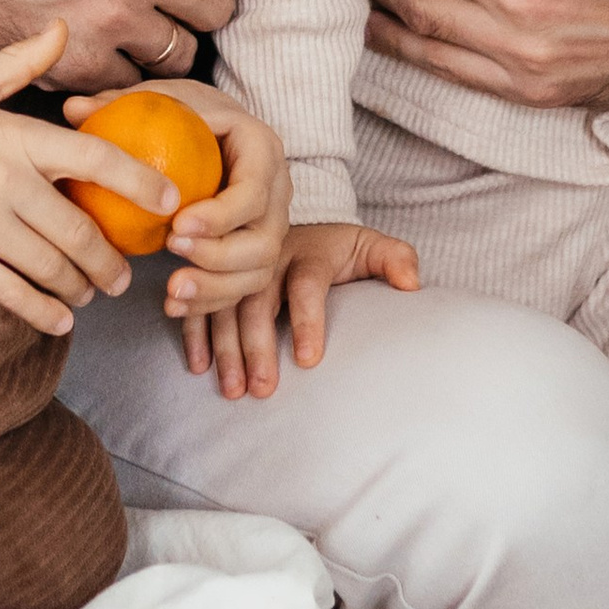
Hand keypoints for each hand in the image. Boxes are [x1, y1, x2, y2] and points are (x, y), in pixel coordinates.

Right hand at [0, 0, 261, 91]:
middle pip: (218, 9)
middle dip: (195, 6)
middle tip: (164, 0)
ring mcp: (108, 23)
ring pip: (179, 57)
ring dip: (160, 49)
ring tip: (127, 31)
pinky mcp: (72, 69)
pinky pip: (128, 87)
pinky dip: (115, 78)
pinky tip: (92, 54)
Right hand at [0, 19, 180, 338]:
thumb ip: (21, 63)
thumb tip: (63, 27)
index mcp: (12, 134)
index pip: (91, 157)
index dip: (138, 179)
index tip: (169, 199)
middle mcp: (1, 178)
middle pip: (79, 229)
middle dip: (111, 259)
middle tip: (125, 273)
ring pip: (51, 266)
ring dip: (81, 287)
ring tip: (93, 292)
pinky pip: (10, 292)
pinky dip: (42, 311)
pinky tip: (61, 319)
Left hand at [58, 77, 290, 351]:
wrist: (216, 130)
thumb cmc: (186, 113)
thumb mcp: (161, 98)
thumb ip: (120, 103)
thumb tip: (73, 109)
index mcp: (262, 148)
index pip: (254, 191)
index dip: (222, 215)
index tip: (177, 224)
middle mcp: (277, 191)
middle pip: (264, 240)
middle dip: (220, 257)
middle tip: (171, 251)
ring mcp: (270, 225)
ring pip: (257, 271)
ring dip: (215, 288)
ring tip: (171, 291)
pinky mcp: (255, 252)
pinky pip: (242, 288)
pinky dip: (210, 302)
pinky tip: (173, 305)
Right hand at [212, 219, 420, 402]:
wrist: (290, 219)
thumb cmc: (336, 247)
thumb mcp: (368, 245)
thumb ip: (395, 259)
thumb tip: (412, 284)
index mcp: (308, 251)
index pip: (308, 285)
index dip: (308, 321)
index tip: (308, 361)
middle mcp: (268, 258)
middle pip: (259, 300)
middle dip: (258, 346)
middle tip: (262, 389)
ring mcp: (238, 267)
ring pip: (226, 306)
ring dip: (225, 348)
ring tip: (232, 389)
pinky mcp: (217, 275)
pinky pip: (201, 303)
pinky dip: (195, 333)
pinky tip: (198, 367)